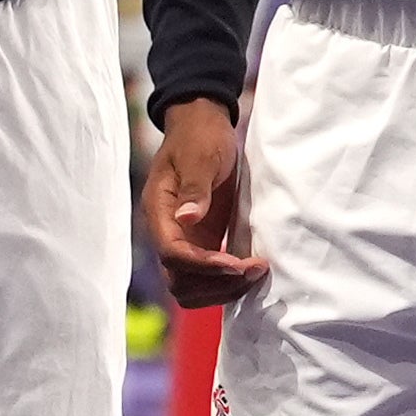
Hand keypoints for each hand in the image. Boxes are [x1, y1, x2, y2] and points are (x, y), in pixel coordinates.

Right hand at [144, 98, 264, 308]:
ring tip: (256, 272)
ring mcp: (183, 240)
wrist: (201, 126)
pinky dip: (227, 282)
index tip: (237, 263)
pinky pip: (207, 277)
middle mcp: (167, 232)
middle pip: (179, 282)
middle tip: (253, 270)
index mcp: (159, 212)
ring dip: (224, 289)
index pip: (172, 254)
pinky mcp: (200, 242)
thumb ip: (194, 188)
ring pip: (192, 287)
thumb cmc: (200, 137)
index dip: (204, 266)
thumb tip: (187, 219)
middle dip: (217, 285)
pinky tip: (251, 269)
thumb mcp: (200, 156)